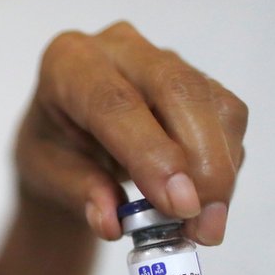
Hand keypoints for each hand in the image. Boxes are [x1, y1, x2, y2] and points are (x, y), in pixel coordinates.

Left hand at [15, 21, 246, 244]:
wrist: (65, 138)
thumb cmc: (52, 151)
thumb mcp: (47, 175)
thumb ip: (80, 194)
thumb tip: (112, 223)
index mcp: (67, 65)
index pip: (114, 102)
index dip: (151, 152)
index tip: (178, 203)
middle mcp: (117, 48)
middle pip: (177, 91)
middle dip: (200, 162)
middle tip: (203, 223)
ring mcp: (162, 58)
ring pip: (211, 103)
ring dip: (220, 170)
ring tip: (206, 226)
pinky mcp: (196, 78)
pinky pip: (227, 116)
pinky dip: (226, 163)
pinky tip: (208, 199)